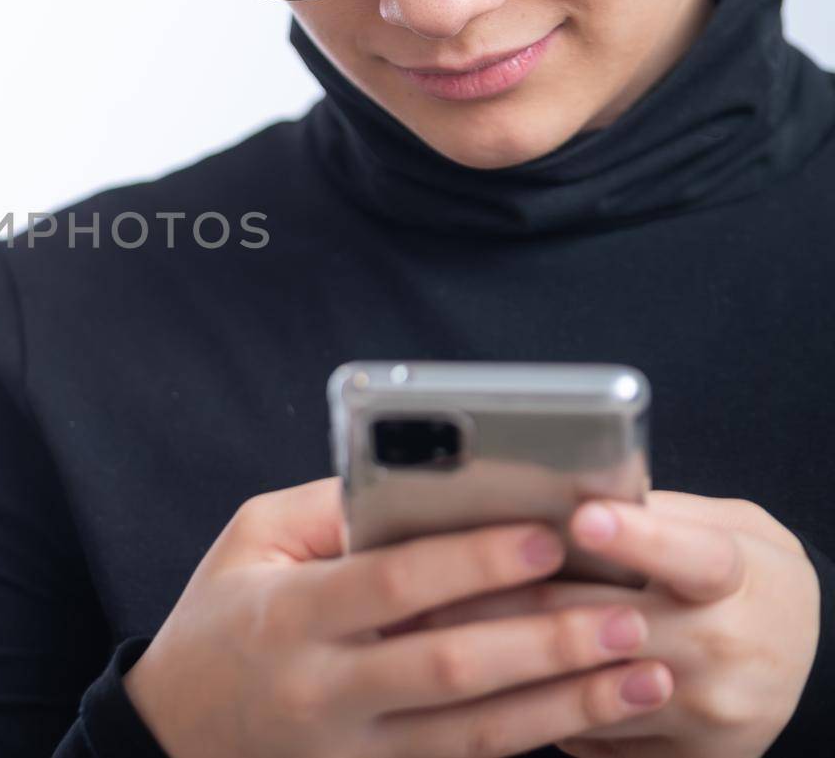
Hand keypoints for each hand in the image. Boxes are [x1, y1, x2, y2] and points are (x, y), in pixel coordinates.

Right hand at [121, 476, 673, 757]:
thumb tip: (420, 476)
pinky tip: (593, 716)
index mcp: (290, 615)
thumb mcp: (249, 540)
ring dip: (568, 706)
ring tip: (645, 676)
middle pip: (451, 668)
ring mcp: (352, 749)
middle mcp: (323, 689)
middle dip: (548, 642)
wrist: (178, 731)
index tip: (546, 537)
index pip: (392, 585)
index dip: (473, 562)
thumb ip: (329, 508)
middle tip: (626, 613)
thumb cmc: (219, 617)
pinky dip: (534, 739)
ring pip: (475, 734)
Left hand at [402, 492, 820, 757]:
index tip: (581, 518)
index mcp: (740, 575)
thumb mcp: (718, 525)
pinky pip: (591, 738)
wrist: (803, 652)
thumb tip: (549, 490)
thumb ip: (646, 513)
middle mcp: (729, 648)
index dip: (637, 539)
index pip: (691, 556)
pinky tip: (480, 687)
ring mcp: (712, 713)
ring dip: (501, 662)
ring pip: (582, 688)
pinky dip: (533, 708)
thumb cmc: (737, 570)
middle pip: (603, 625)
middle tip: (430, 587)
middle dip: (508, 604)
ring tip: (427, 635)